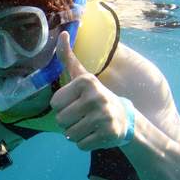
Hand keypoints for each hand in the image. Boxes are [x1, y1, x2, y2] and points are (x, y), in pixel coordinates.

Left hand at [49, 31, 129, 150]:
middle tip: (83, 115)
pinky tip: (95, 133)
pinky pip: (80, 145)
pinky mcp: (108, 134)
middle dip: (68, 121)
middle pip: (60, 120)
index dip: (62, 106)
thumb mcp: (83, 75)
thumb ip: (69, 58)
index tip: (77, 102)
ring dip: (76, 133)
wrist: (125, 118)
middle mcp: (96, 97)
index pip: (54, 103)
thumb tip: (62, 34)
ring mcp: (103, 117)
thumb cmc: (96, 96)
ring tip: (89, 124)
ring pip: (69, 134)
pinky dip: (85, 143)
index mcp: (86, 81)